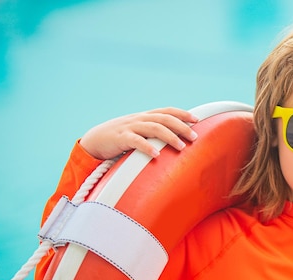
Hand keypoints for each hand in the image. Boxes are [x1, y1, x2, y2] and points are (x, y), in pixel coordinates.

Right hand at [80, 108, 199, 159]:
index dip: (182, 113)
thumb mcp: (138, 131)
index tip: (196, 120)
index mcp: (145, 117)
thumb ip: (153, 133)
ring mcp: (130, 127)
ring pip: (153, 128)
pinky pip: (136, 141)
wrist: (95, 140)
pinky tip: (156, 155)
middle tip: (194, 137)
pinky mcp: (120, 138)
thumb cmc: (120, 138)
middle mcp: (139, 119)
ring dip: (169, 137)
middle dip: (181, 127)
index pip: (167, 111)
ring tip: (181, 147)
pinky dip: (147, 147)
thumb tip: (174, 140)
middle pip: (164, 119)